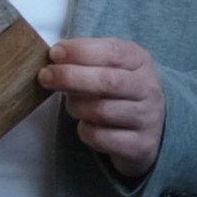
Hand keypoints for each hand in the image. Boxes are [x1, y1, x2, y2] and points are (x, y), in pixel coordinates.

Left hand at [44, 38, 167, 181]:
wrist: (150, 126)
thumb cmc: (119, 91)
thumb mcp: (111, 66)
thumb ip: (86, 59)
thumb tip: (55, 57)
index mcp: (140, 62)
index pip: (114, 52)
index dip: (81, 51)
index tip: (55, 53)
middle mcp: (148, 89)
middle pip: (108, 82)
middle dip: (71, 77)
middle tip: (46, 76)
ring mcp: (147, 118)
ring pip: (102, 111)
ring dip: (76, 107)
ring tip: (71, 105)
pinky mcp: (141, 145)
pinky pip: (101, 137)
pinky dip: (85, 131)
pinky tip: (87, 125)